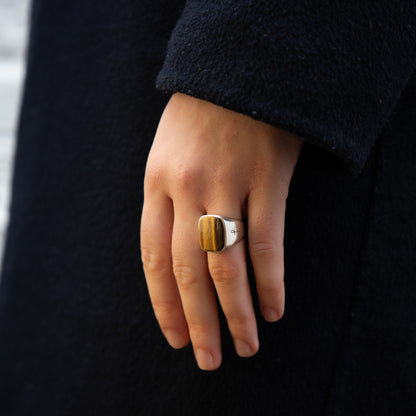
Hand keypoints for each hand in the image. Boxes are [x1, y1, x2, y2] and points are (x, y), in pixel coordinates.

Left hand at [140, 93, 302, 369]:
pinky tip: (275, 310)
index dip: (163, 305)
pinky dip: (271, 281)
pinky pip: (268, 242)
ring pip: (227, 265)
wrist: (238, 68)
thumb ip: (166, 201)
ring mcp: (228, 182)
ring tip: (245, 347)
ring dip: (236, 313)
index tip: (174, 338)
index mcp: (156, 183)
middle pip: (187, 271)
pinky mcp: (267, 177)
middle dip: (198, 322)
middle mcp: (187, 187)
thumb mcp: (167, 153)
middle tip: (208, 360)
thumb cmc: (200, 117)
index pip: (152, 258)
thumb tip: (174, 258)